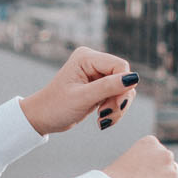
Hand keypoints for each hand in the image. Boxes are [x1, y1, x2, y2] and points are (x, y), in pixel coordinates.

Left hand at [20, 47, 139, 136]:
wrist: (43, 118)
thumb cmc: (56, 106)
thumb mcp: (82, 98)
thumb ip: (108, 87)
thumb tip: (134, 78)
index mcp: (86, 57)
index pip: (120, 66)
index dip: (123, 86)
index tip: (115, 105)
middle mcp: (93, 61)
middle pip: (124, 78)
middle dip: (119, 100)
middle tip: (106, 115)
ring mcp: (97, 73)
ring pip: (124, 89)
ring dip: (117, 108)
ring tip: (103, 120)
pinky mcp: (100, 86)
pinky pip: (118, 96)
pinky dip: (114, 110)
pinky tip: (102, 119)